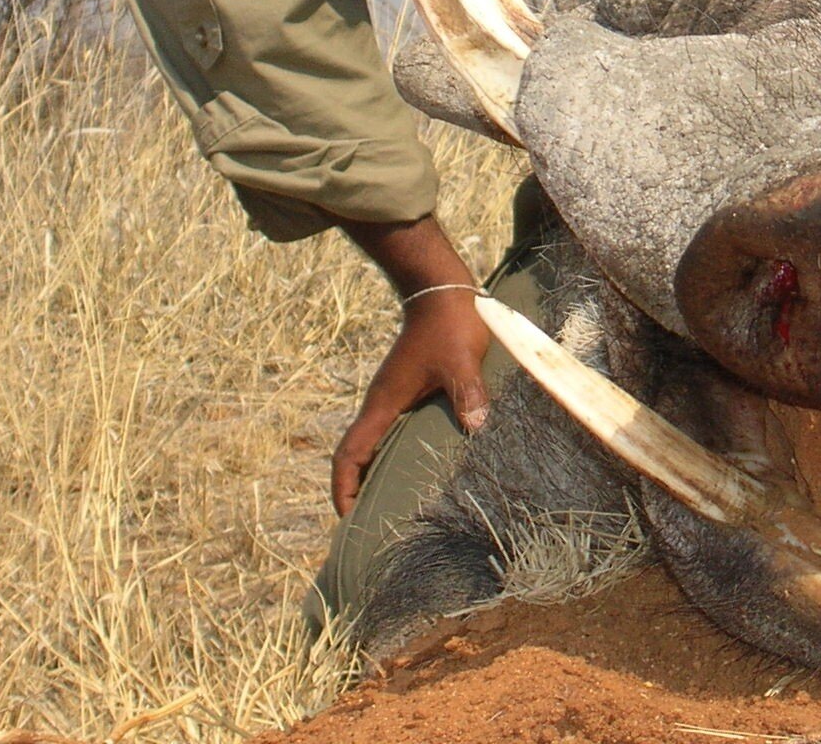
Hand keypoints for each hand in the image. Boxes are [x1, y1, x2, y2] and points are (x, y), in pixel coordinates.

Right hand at [330, 214, 490, 516]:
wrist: (443, 292)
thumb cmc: (450, 325)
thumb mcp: (462, 360)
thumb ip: (468, 392)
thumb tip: (476, 427)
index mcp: (384, 404)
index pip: (349, 455)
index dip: (343, 489)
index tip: (346, 519)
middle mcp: (381, 405)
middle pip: (355, 457)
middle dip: (355, 493)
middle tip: (367, 528)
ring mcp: (392, 399)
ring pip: (372, 446)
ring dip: (373, 475)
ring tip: (388, 509)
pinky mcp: (407, 392)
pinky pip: (390, 434)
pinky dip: (391, 457)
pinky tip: (414, 470)